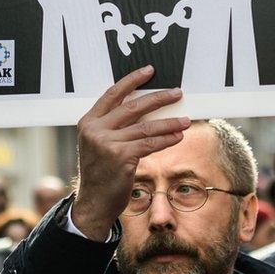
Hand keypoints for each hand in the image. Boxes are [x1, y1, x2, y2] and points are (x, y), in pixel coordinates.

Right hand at [71, 66, 190, 240]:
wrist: (93, 203)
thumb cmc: (101, 172)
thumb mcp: (100, 144)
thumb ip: (115, 126)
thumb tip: (146, 108)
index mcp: (88, 122)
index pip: (113, 94)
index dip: (132, 80)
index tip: (150, 71)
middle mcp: (95, 130)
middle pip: (133, 106)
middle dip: (159, 98)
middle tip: (177, 93)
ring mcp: (107, 143)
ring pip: (146, 126)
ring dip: (169, 122)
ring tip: (186, 119)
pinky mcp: (121, 157)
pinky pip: (150, 144)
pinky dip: (166, 139)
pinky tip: (178, 136)